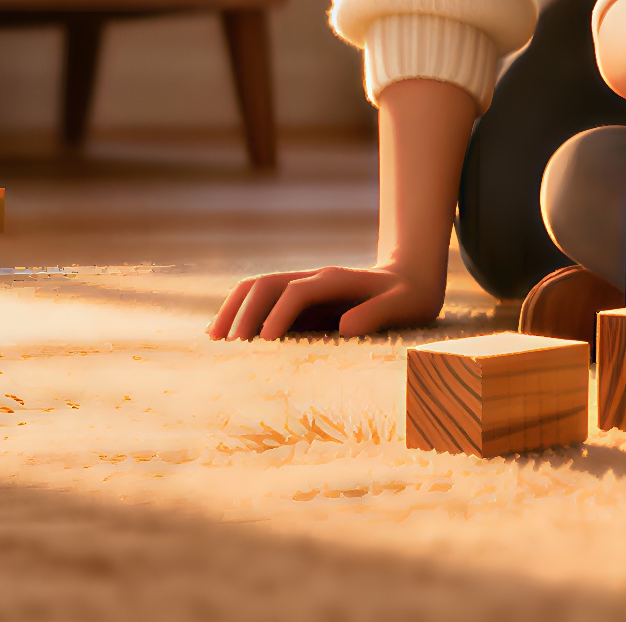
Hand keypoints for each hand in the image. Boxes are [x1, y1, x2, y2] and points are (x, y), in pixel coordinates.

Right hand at [208, 261, 444, 339]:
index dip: (278, 315)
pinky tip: (225, 336)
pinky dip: (240, 314)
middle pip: (266, 284)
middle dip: (243, 312)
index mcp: (337, 280)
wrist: (411, 279)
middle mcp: (313, 279)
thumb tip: (346, 327)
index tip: (264, 343)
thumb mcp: (406, 305)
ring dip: (233, 310)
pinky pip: (261, 302)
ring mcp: (303, 287)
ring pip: (256, 289)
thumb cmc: (411, 297)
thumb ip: (379, 313)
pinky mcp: (299, 301)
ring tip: (213, 340)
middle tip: (226, 346)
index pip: (297, 292)